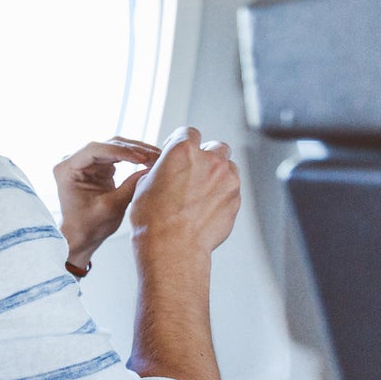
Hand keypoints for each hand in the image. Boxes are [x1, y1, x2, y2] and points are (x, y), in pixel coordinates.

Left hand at [53, 137, 160, 266]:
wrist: (79, 236)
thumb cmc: (88, 226)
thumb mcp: (111, 207)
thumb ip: (130, 187)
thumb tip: (151, 169)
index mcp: (67, 169)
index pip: (94, 150)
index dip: (120, 151)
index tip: (141, 158)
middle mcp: (73, 161)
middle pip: (106, 146)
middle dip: (133, 149)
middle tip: (157, 155)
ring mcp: (85, 162)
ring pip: (114, 148)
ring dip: (136, 151)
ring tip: (157, 156)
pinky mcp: (96, 167)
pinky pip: (117, 156)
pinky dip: (133, 157)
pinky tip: (149, 160)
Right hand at [128, 127, 240, 260]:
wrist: (172, 247)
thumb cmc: (153, 220)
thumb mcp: (144, 185)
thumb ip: (161, 170)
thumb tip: (164, 171)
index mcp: (182, 151)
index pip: (188, 132)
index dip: (182, 140)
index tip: (179, 148)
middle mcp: (209, 160)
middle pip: (216, 146)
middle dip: (207, 155)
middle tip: (194, 170)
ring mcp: (227, 180)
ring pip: (228, 167)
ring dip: (218, 173)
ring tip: (202, 191)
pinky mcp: (236, 199)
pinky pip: (232, 189)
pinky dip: (222, 193)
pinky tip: (207, 206)